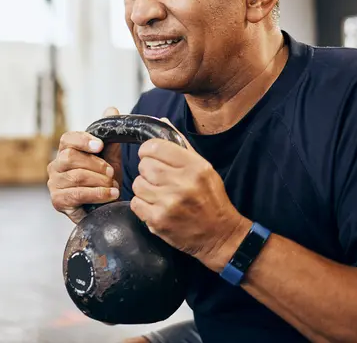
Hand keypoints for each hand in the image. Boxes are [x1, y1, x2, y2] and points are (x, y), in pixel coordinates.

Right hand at [47, 107, 122, 223]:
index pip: (67, 138)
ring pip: (76, 176)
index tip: (99, 145)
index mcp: (67, 150)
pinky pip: (77, 194)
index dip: (83, 140)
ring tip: (114, 186)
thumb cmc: (105, 179)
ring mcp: (54, 183)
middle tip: (112, 172)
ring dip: (100, 181)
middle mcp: (56, 165)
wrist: (107, 205)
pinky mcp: (58, 201)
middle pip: (71, 157)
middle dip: (96, 164)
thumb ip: (110, 136)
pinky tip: (111, 194)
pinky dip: (98, 194)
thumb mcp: (111, 156)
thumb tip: (111, 109)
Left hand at [131, 119, 250, 271]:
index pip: (155, 147)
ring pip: (137, 184)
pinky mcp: (159, 221)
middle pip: (144, 165)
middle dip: (147, 170)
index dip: (148, 149)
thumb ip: (181, 145)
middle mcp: (182, 183)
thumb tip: (162, 122)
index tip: (150, 155)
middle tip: (157, 177)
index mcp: (194, 166)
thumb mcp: (203, 167)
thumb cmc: (211, 198)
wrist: (220, 234)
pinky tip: (155, 206)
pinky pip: (136, 204)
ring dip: (144, 187)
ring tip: (158, 193)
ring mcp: (169, 203)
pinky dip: (142, 204)